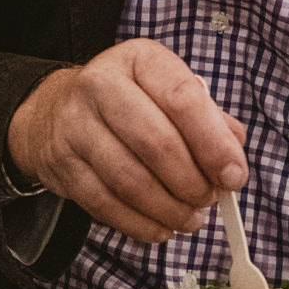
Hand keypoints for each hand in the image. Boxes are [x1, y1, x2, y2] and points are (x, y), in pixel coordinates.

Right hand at [7, 39, 247, 242]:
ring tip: (190, 218)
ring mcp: (75, 125)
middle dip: (192, 182)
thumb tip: (233, 160)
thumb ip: (208, 119)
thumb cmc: (126, 102)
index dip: (213, 143)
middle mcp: (100, 85)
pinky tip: (160, 228)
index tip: (233, 175)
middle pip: (155, 143)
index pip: (182, 98)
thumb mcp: (166, 91)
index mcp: (138, 60)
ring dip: (169, 209)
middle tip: (210, 199)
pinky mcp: (61, 164)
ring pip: (130, 180)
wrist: (54, 110)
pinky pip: (104, 204)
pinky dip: (139, 224)